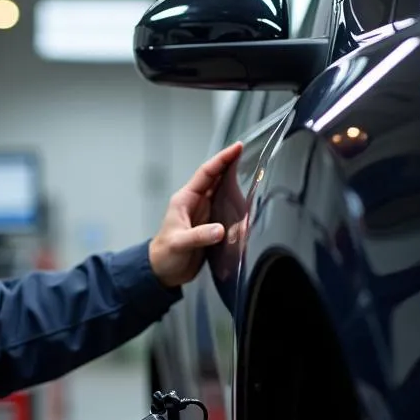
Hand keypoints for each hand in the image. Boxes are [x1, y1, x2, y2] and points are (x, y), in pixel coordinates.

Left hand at [149, 142, 243, 287]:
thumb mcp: (179, 244)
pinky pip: (228, 210)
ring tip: (254, 173)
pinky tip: (249, 203)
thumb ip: (198, 236)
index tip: (237, 148)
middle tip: (249, 153)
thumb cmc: (165, 255)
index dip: (222, 159)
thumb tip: (219, 230)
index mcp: (185, 200)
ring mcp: (205, 214)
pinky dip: (238, 205)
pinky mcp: (212, 226)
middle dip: (232, 164)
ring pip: (224, 192)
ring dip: (237, 183)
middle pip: (217, 178)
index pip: (206, 173)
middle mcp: (196, 203)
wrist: (164, 271)